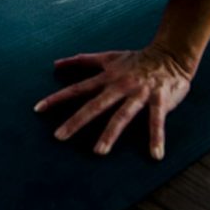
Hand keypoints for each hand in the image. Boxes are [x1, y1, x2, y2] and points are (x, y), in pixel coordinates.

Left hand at [34, 48, 191, 159]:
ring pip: (122, 115)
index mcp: (107, 78)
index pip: (77, 89)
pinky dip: (157, 137)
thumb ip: (82, 61)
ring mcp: (139, 93)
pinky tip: (155, 155)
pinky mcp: (159, 100)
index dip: (57, 98)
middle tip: (59, 137)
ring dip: (110, 134)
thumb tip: (56, 63)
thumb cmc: (137, 59)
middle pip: (94, 105)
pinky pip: (157, 121)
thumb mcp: (108, 57)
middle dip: (76, 121)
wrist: (171, 54)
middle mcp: (119, 86)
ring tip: (98, 152)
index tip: (38, 110)